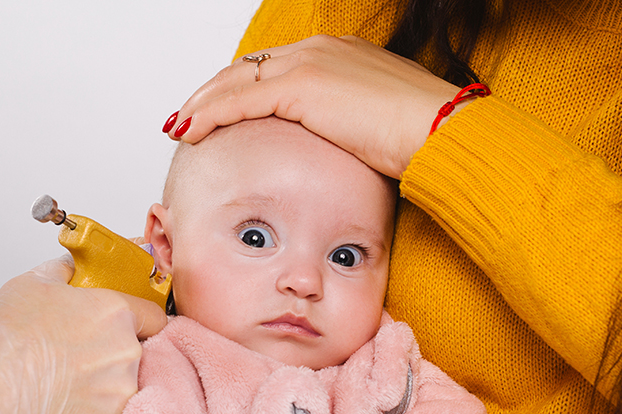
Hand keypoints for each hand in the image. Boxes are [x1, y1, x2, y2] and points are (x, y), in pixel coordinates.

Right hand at [0, 256, 168, 413]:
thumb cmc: (4, 337)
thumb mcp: (32, 284)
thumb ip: (63, 272)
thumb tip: (72, 267)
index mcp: (115, 313)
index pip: (154, 317)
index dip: (141, 324)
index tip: (127, 331)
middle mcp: (127, 351)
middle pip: (136, 356)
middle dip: (112, 360)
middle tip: (76, 365)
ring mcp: (122, 393)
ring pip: (124, 392)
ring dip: (103, 393)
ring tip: (64, 393)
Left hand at [168, 35, 458, 178]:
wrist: (440, 133)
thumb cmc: (423, 140)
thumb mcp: (380, 130)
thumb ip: (354, 132)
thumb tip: (345, 155)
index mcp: (340, 56)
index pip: (276, 67)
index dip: (244, 88)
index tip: (224, 108)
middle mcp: (321, 51)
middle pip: (248, 68)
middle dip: (214, 92)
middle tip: (190, 115)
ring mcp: (309, 64)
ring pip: (236, 81)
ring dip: (203, 104)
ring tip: (181, 124)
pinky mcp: (301, 87)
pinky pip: (240, 100)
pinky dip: (210, 115)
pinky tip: (190, 131)